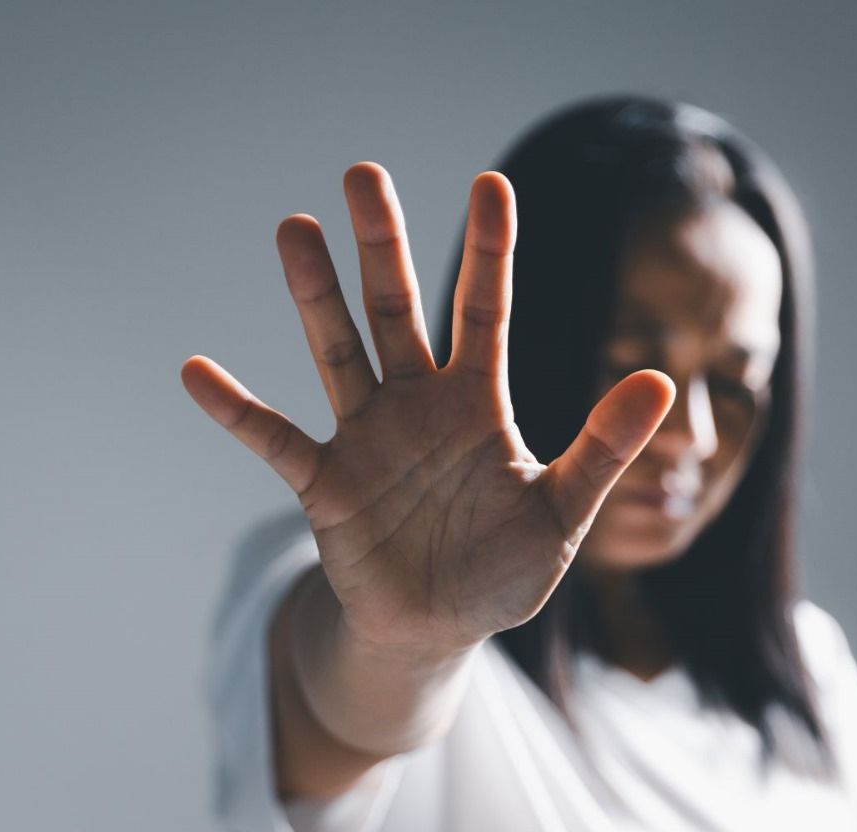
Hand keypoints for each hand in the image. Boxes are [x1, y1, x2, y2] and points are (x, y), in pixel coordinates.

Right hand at [182, 163, 674, 658]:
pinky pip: (273, 439)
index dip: (488, 250)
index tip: (490, 184)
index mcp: (476, 402)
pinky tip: (196, 371)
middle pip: (396, 309)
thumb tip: (660, 380)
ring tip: (294, 228)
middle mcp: (415, 404)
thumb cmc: (502, 568)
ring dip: (315, 295)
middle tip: (364, 174)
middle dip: (381, 244)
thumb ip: (604, 449)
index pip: (482, 309)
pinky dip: (236, 409)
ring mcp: (365, 438)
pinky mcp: (324, 484)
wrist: (436, 631)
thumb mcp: (563, 511)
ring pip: (337, 351)